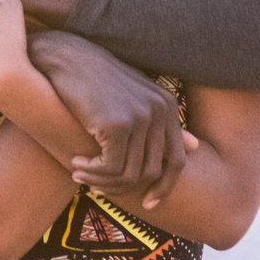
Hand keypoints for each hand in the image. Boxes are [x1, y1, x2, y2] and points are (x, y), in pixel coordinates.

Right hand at [29, 30, 195, 208]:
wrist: (63, 56)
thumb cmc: (94, 78)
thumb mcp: (134, 97)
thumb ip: (162, 122)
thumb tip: (195, 147)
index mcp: (167, 104)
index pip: (177, 160)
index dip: (164, 187)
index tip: (147, 202)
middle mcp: (160, 110)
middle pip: (152, 172)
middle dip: (124, 187)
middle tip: (98, 186)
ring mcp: (140, 117)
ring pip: (130, 175)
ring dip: (102, 180)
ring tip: (80, 174)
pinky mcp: (117, 124)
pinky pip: (110, 168)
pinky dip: (92, 172)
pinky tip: (76, 163)